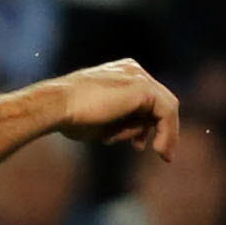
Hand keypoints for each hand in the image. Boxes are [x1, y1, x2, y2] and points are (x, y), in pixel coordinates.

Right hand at [47, 60, 178, 157]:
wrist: (57, 106)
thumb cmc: (69, 117)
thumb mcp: (101, 123)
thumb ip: (120, 124)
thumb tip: (137, 138)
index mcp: (121, 74)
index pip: (145, 99)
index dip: (145, 124)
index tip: (138, 145)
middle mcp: (133, 71)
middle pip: (158, 102)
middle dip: (159, 129)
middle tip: (159, 152)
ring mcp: (139, 77)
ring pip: (165, 108)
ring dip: (163, 134)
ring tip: (158, 153)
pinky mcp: (144, 88)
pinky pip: (166, 112)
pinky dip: (168, 132)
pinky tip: (160, 150)